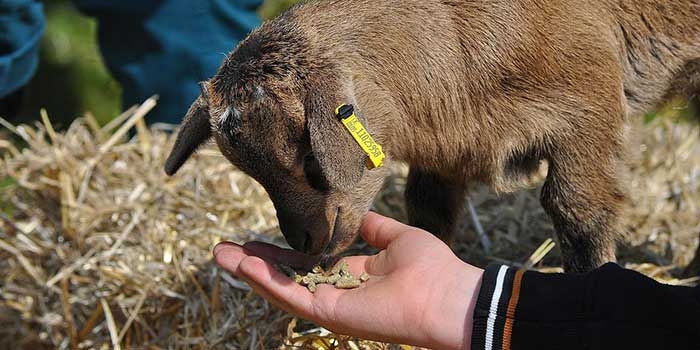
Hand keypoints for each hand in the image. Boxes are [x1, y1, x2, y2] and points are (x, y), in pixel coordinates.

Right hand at [213, 212, 483, 349]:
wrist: (447, 295)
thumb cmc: (431, 267)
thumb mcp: (396, 237)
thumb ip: (372, 228)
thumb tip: (354, 214)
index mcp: (351, 274)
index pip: (306, 263)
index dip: (280, 252)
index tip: (255, 239)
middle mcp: (336, 290)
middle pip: (286, 277)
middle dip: (254, 263)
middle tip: (222, 249)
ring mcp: (330, 304)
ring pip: (280, 288)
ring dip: (249, 272)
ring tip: (220, 256)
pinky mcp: (328, 313)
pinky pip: (291, 297)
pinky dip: (266, 282)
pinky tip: (244, 266)